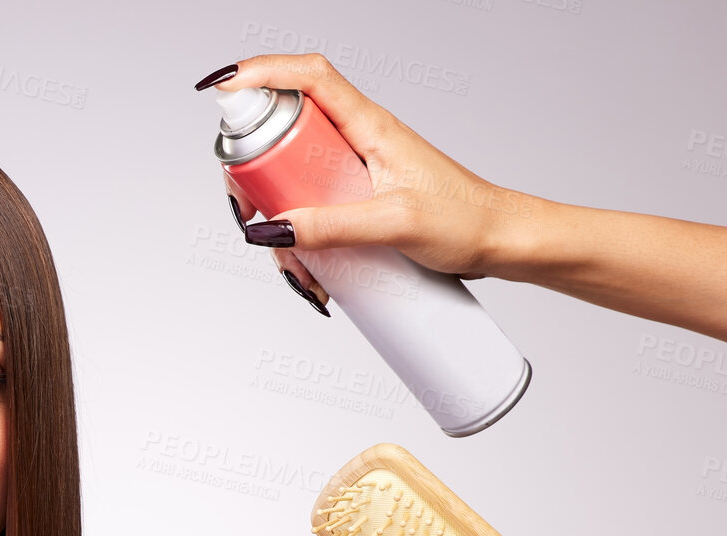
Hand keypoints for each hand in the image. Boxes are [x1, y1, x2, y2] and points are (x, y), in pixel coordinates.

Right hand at [211, 54, 545, 305]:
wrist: (503, 242)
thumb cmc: (468, 220)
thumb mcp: (396, 224)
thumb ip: (333, 226)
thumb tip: (274, 230)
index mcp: (369, 126)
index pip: (309, 77)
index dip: (262, 72)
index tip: (222, 87)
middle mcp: (358, 140)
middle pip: (284, 133)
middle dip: (254, 176)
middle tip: (249, 214)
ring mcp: (355, 170)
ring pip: (292, 181)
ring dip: (280, 226)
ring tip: (299, 268)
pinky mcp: (358, 198)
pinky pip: (311, 209)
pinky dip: (302, 242)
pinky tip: (314, 273)